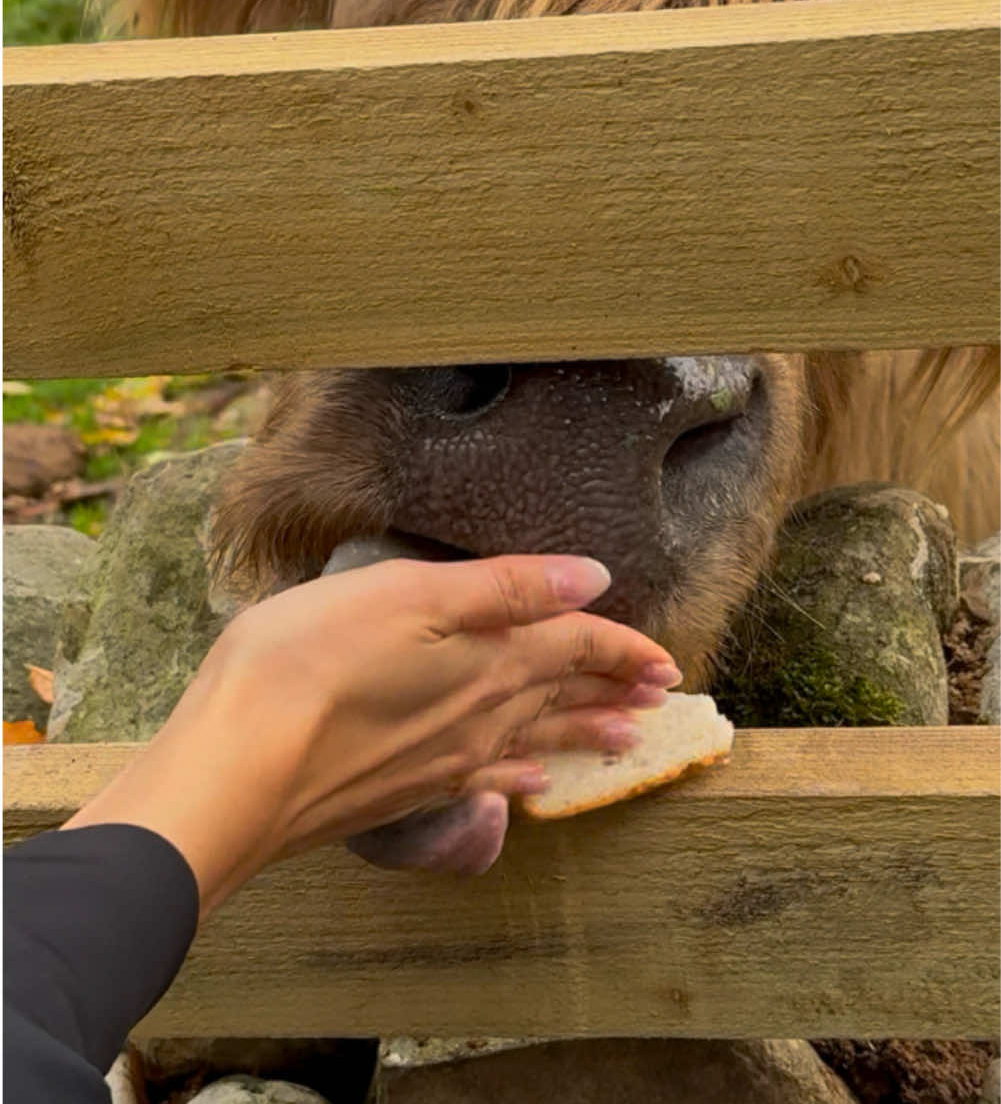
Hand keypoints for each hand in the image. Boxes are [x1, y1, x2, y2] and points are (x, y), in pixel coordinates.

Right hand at [63, 554, 679, 914]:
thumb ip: (506, 588)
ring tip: (625, 739)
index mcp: (488, 659)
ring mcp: (443, 760)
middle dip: (615, 690)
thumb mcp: (409, 593)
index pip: (576, 647)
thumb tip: (593, 580)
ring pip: (536, 741)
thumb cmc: (310, 662)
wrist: (238, 773)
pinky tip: (530, 787)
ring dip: (583, 734)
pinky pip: (486, 780)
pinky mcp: (404, 789)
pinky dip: (518, 778)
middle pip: (565, 697)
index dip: (622, 648)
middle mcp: (479, 716)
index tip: (665, 659)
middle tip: (661, 696)